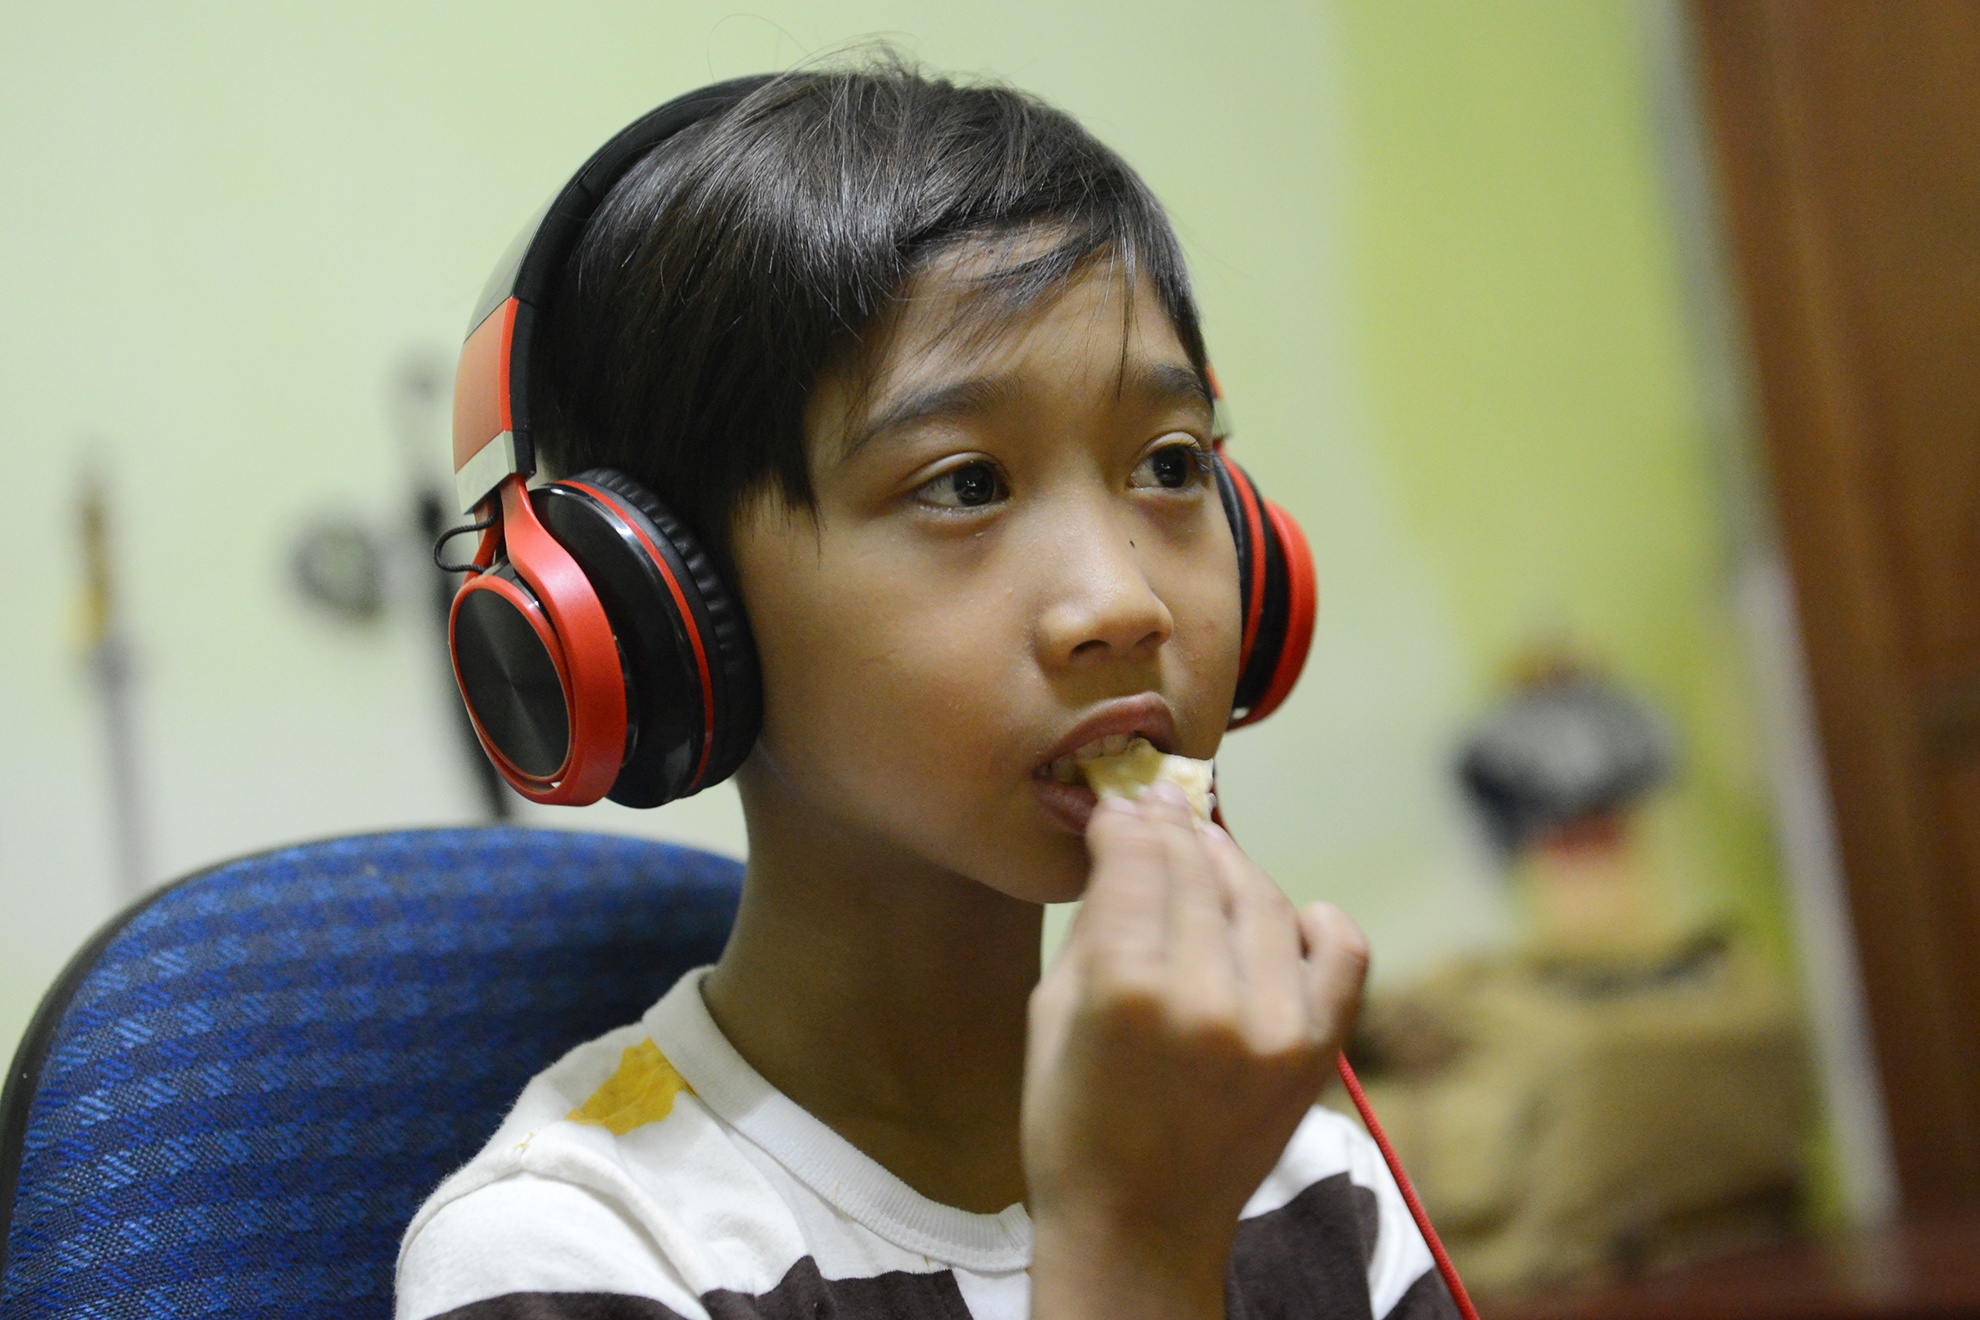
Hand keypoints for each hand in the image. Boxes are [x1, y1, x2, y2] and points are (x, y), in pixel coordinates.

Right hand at [1023, 786, 1368, 1319]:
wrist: (1139, 1229)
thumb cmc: (1073, 1123)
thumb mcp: (1052, 1012)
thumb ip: (1094, 921)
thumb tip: (1123, 838)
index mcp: (1126, 991)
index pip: (1138, 859)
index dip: (1126, 819)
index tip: (1118, 802)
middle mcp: (1209, 1001)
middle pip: (1199, 869)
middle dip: (1172, 829)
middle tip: (1157, 807)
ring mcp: (1275, 1027)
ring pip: (1263, 898)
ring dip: (1231, 864)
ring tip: (1207, 851)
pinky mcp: (1318, 1052)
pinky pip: (1342, 952)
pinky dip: (1319, 922)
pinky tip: (1290, 915)